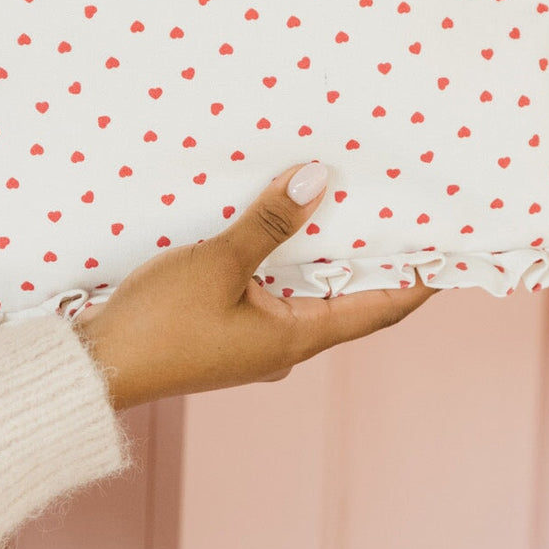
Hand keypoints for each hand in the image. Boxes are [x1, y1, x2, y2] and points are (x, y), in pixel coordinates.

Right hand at [70, 161, 440, 410]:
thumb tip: (319, 179)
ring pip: (306, 294)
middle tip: (400, 213)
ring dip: (325, 256)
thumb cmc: (159, 323)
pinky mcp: (222, 334)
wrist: (95, 369)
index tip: (453, 249)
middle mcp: (283, 346)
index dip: (420, 280)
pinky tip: (276, 229)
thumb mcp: (217, 263)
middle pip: (347, 300)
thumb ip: (268, 223)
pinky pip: (270, 293)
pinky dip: (285, 262)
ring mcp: (251, 343)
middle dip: (373, 258)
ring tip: (343, 208)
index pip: (380, 308)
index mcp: (296, 338)